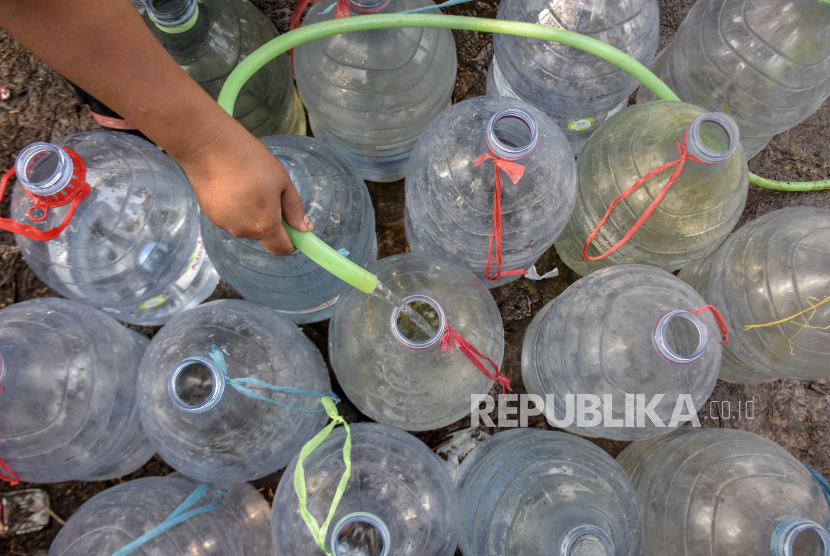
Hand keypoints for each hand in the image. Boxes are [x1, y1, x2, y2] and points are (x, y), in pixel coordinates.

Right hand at [176, 121, 312, 255]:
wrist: (208, 146)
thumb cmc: (251, 160)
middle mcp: (243, 231)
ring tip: (247, 184)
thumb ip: (294, 208)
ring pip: (247, 225)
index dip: (291, 242)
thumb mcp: (282, 181)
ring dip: (252, 213)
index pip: (281, 249)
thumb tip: (304, 229)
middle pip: (264, 234)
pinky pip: (231, 217)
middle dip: (270, 219)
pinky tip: (232, 185)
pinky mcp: (210, 215)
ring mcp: (224, 224)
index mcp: (264, 225)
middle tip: (267, 190)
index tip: (293, 226)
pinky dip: (236, 207)